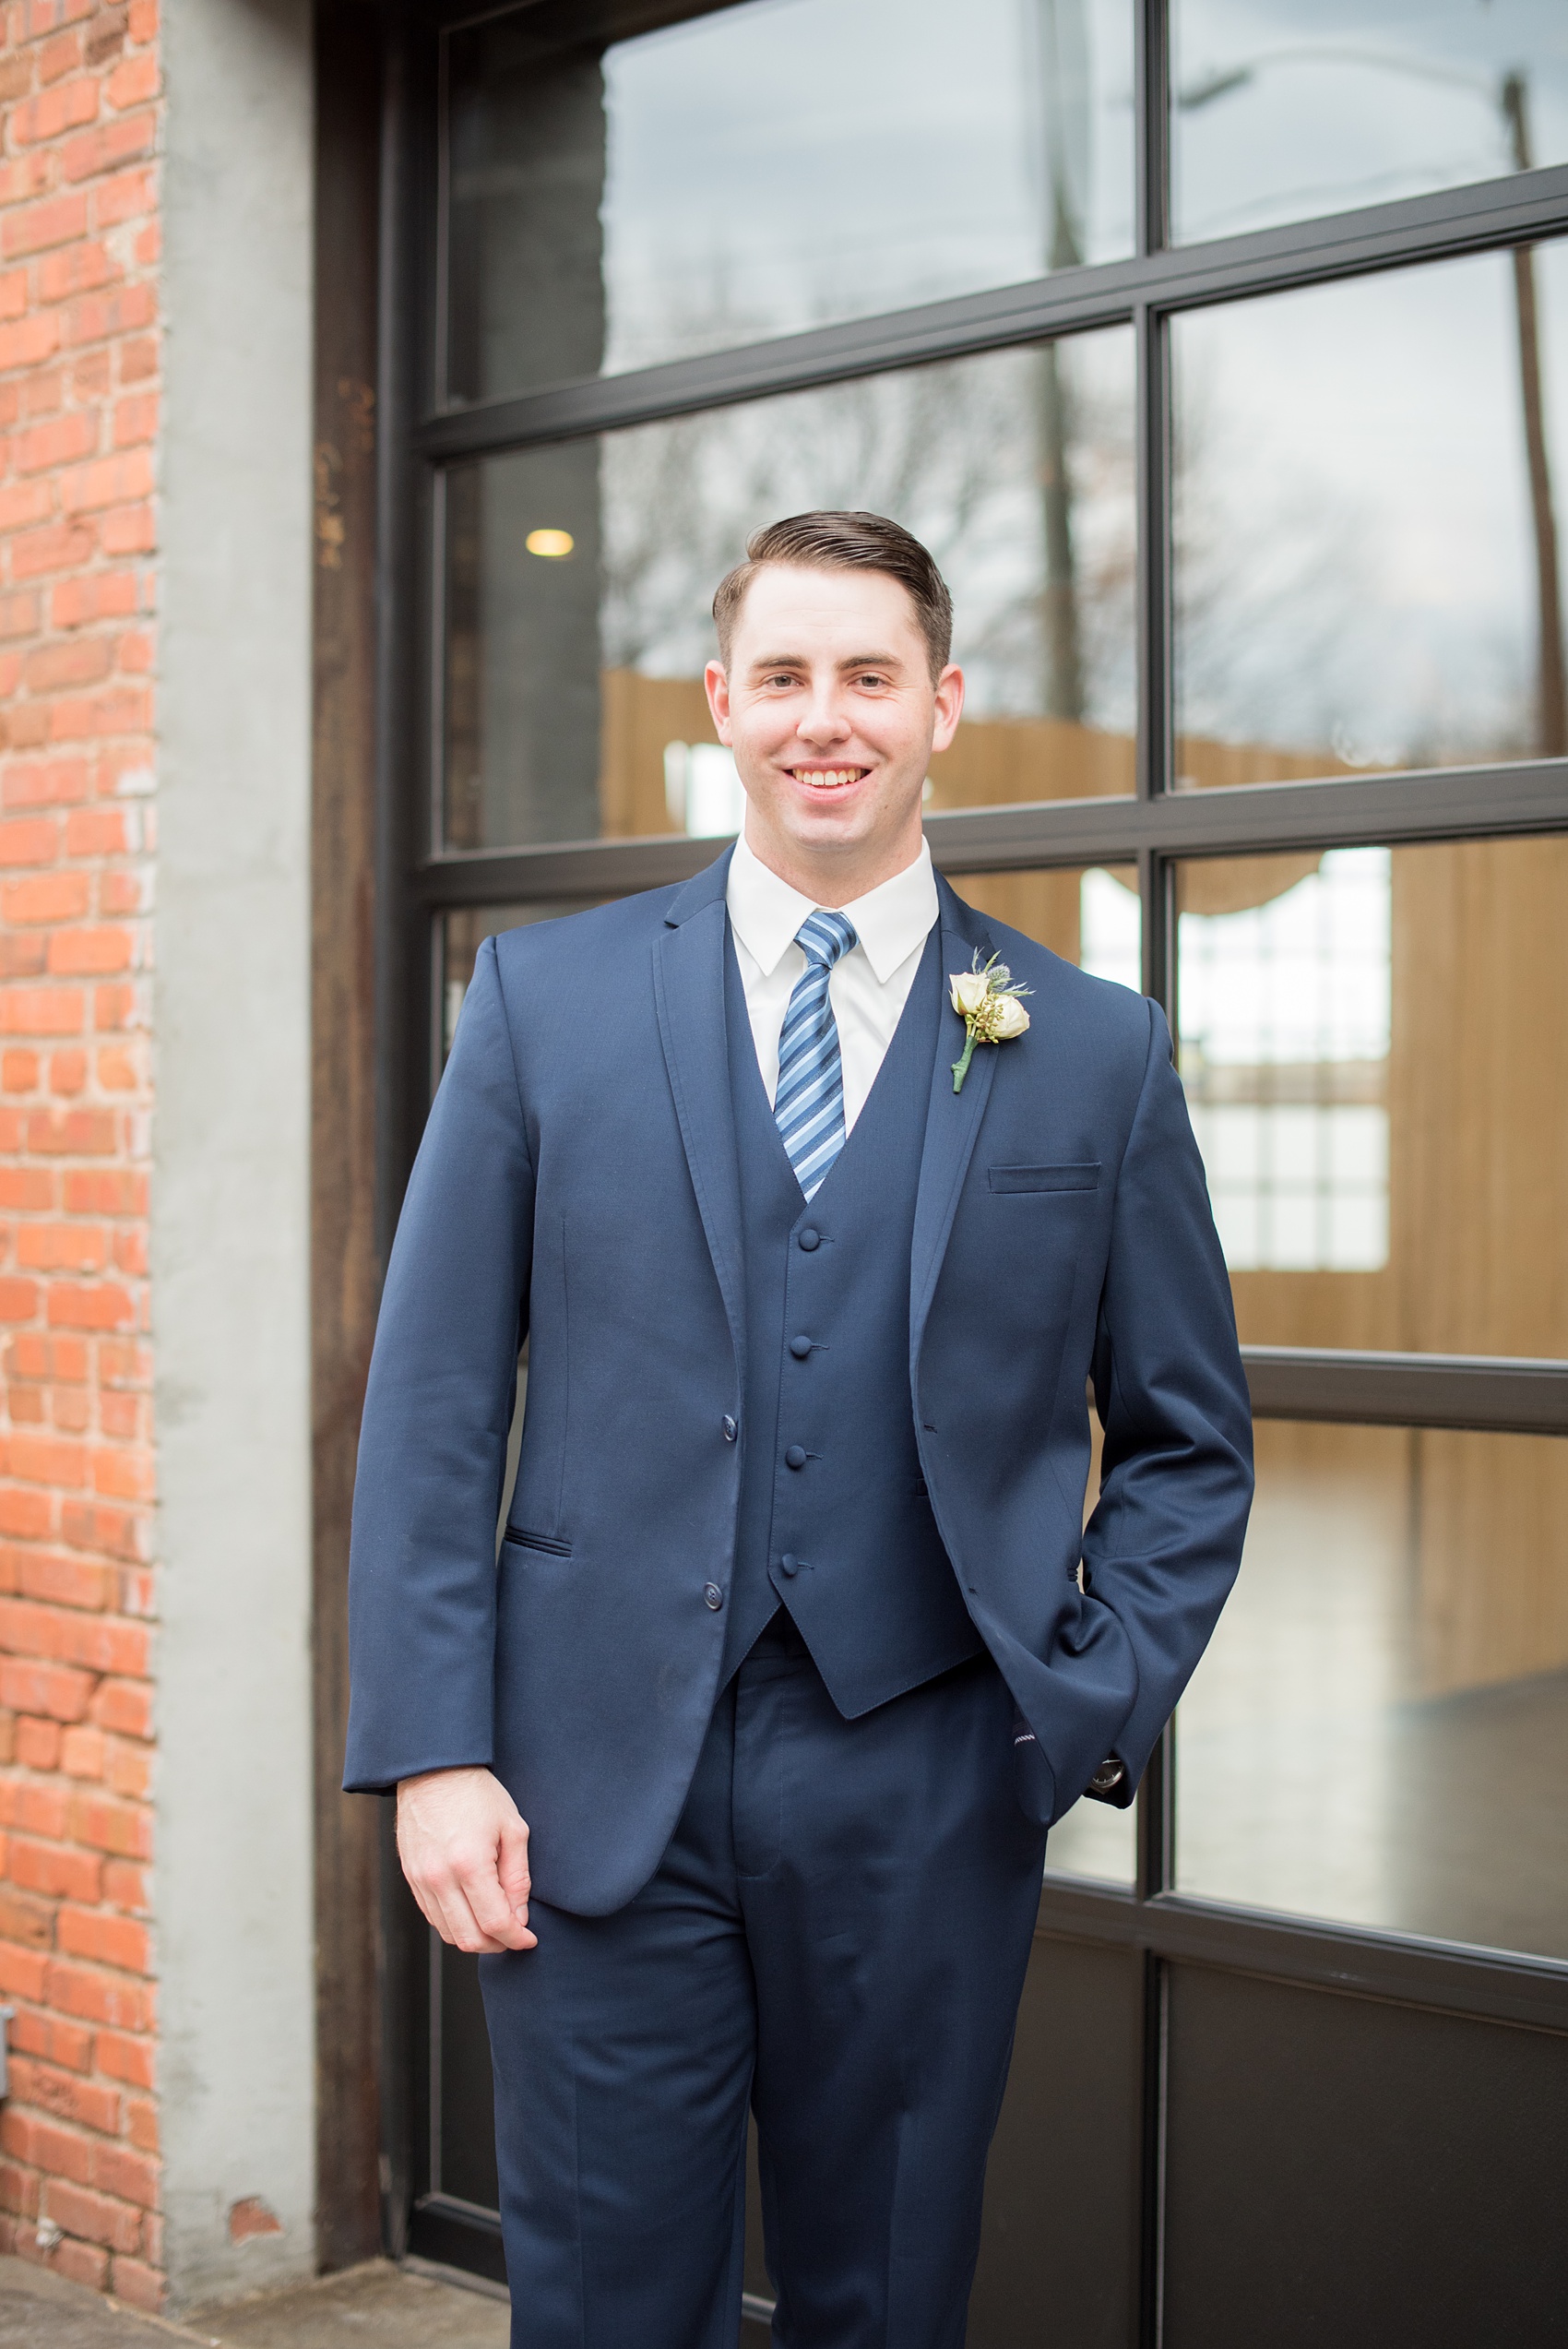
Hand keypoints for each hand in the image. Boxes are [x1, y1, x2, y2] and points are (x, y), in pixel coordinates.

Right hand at [395, 1766, 538, 1953]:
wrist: (433, 1770)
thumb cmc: (477, 1794)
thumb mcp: (512, 1829)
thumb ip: (517, 1878)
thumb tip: (519, 1916)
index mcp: (469, 1865)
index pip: (495, 1924)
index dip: (517, 1939)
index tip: (529, 1939)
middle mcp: (440, 1878)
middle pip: (469, 1938)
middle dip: (497, 1945)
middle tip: (514, 1934)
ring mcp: (420, 1880)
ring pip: (448, 1933)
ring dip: (475, 1938)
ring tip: (494, 1924)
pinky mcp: (410, 1878)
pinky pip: (433, 1917)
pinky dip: (454, 1923)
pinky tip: (471, 1910)